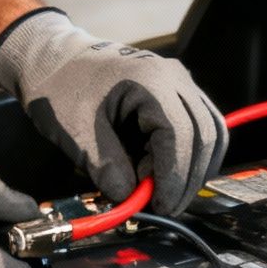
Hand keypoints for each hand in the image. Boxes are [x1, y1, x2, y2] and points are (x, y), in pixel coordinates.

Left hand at [0, 8, 224, 215]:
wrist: (55, 60)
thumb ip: (105, 167)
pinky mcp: (177, 93)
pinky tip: (167, 174)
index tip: (161, 206)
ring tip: (163, 192)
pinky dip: (190, 155)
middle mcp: (174, 77)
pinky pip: (200, 126)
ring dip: (194, 169)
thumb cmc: (60, 87)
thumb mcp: (75, 132)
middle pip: (205, 135)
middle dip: (187, 179)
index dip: (175, 177)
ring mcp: (180, 83)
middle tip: (164, 207)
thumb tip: (129, 198)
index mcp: (150, 81)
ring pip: (211, 132)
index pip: (179, 136)